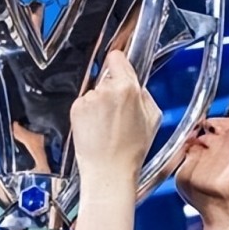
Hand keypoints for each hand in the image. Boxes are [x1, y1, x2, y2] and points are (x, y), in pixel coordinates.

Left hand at [70, 50, 161, 182]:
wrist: (108, 172)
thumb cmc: (131, 151)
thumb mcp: (153, 119)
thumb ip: (145, 95)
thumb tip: (137, 84)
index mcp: (127, 89)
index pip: (117, 58)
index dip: (119, 64)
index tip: (118, 69)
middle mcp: (105, 90)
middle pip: (106, 78)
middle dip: (111, 90)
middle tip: (118, 113)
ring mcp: (88, 100)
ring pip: (94, 92)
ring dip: (99, 104)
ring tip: (107, 126)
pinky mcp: (75, 110)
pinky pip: (83, 104)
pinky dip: (88, 114)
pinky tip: (96, 129)